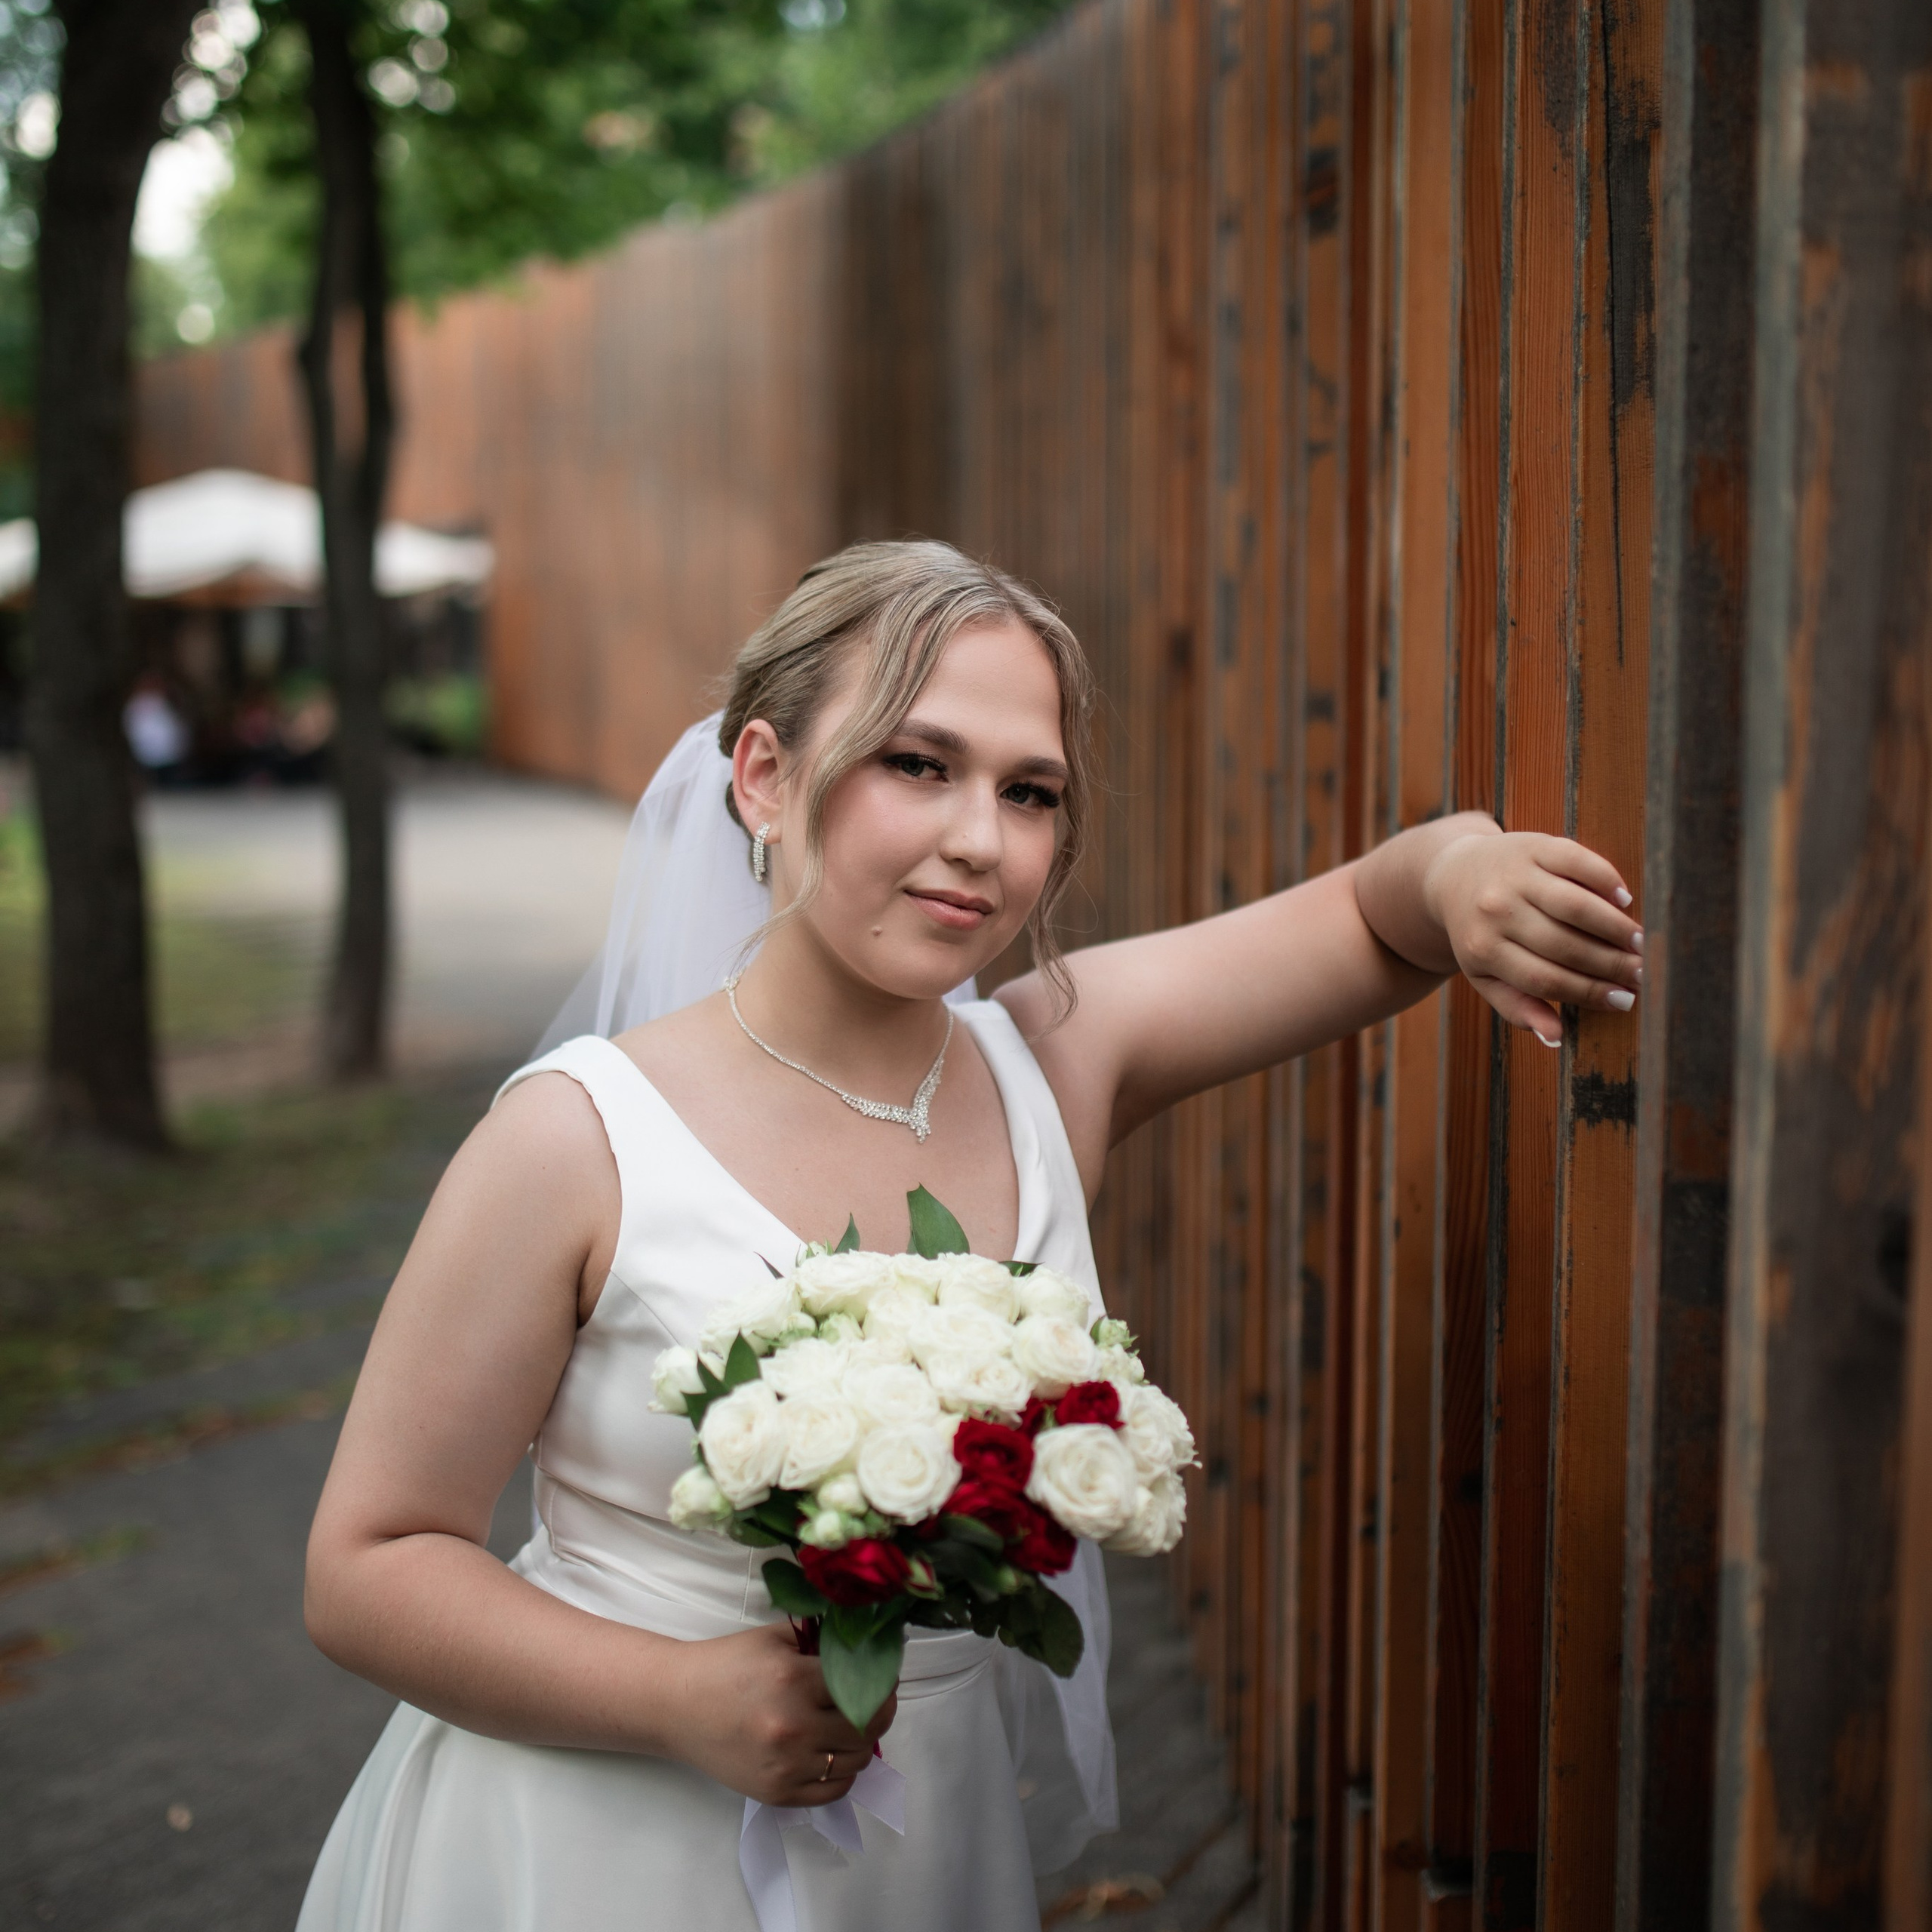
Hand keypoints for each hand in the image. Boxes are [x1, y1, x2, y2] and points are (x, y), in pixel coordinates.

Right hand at [667, 1620, 898, 1806]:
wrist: (676, 1705)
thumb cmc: (726, 1665)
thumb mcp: (775, 1639)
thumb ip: (820, 1642)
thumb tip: (867, 1648)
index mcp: (793, 1679)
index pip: (864, 1686)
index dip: (881, 1680)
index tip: (883, 1675)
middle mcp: (793, 1726)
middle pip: (868, 1727)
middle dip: (879, 1711)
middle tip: (875, 1699)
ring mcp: (786, 1765)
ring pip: (856, 1761)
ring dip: (862, 1742)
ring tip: (851, 1724)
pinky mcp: (777, 1793)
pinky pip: (834, 1791)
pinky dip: (843, 1772)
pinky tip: (833, 1752)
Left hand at [1423, 832, 1640, 1043]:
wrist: (1455, 875)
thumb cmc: (1481, 935)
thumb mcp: (1486, 975)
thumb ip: (1517, 1007)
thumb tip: (1555, 1038)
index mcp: (1482, 949)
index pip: (1545, 979)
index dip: (1589, 993)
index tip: (1625, 1001)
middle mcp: (1495, 911)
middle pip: (1564, 945)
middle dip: (1610, 964)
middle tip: (1642, 974)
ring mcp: (1514, 875)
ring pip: (1574, 906)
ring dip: (1614, 927)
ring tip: (1640, 944)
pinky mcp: (1533, 845)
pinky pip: (1577, 863)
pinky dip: (1606, 881)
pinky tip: (1625, 900)